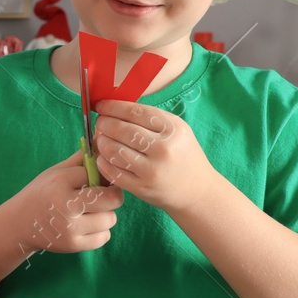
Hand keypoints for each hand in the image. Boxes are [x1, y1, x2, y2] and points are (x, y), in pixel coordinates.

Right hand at [10, 151, 123, 253]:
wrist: (19, 224)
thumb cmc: (42, 193)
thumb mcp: (56, 172)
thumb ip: (81, 160)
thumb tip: (104, 142)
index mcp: (60, 181)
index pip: (98, 173)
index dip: (101, 176)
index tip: (95, 179)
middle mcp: (65, 205)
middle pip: (112, 198)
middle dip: (112, 196)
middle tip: (103, 197)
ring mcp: (69, 228)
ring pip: (110, 219)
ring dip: (105, 215)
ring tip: (90, 213)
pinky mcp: (73, 245)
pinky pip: (104, 237)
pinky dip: (100, 232)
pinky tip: (87, 226)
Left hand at [93, 99, 216, 213]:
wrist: (198, 191)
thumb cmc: (183, 156)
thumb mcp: (177, 131)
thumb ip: (150, 119)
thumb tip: (114, 109)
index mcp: (174, 130)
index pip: (136, 112)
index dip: (113, 107)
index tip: (101, 106)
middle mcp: (163, 149)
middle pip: (123, 130)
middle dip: (104, 123)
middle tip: (99, 122)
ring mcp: (151, 170)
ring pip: (114, 150)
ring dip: (102, 142)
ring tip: (101, 139)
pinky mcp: (141, 188)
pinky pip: (113, 171)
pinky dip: (103, 161)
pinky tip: (103, 156)